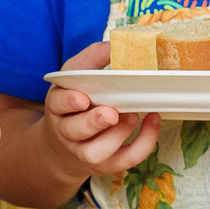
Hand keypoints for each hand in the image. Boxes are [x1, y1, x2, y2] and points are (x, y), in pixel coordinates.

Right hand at [46, 41, 160, 173]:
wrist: (64, 145)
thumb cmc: (76, 103)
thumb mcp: (76, 77)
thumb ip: (92, 59)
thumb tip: (114, 43)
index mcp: (58, 107)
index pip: (57, 105)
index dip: (68, 102)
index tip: (81, 97)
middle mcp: (67, 133)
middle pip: (75, 131)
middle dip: (93, 122)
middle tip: (111, 112)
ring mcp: (85, 152)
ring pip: (96, 152)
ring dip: (117, 135)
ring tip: (133, 116)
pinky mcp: (107, 164)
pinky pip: (125, 160)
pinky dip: (143, 144)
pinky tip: (152, 122)